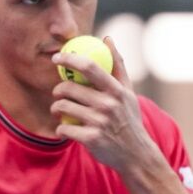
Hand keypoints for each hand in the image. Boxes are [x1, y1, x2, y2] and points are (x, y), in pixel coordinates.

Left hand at [50, 37, 158, 174]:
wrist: (136, 154)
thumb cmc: (129, 119)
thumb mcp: (128, 92)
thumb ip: (117, 65)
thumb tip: (107, 39)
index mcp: (116, 90)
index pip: (90, 67)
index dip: (70, 59)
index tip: (57, 57)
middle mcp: (108, 104)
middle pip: (69, 88)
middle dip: (58, 90)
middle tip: (58, 93)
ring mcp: (99, 122)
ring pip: (62, 107)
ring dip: (56, 109)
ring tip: (60, 112)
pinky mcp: (90, 139)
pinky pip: (63, 128)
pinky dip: (61, 129)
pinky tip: (66, 130)